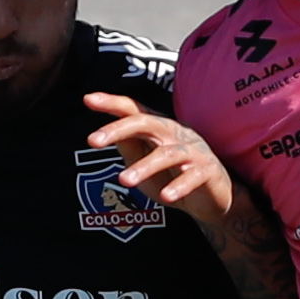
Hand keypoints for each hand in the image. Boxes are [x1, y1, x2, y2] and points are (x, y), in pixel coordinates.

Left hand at [84, 94, 232, 222]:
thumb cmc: (172, 177)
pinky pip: (193, 176)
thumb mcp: (144, 160)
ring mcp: (193, 151)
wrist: (211, 199)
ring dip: (144, 166)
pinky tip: (165, 197)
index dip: (112, 103)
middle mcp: (176, 133)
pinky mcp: (208, 171)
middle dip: (118, 129)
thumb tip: (101, 133)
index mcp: (158, 128)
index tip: (88, 99)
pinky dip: (179, 186)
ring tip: (124, 180)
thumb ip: (128, 146)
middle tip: (93, 141)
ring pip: (168, 154)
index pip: (134, 111)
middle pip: (147, 123)